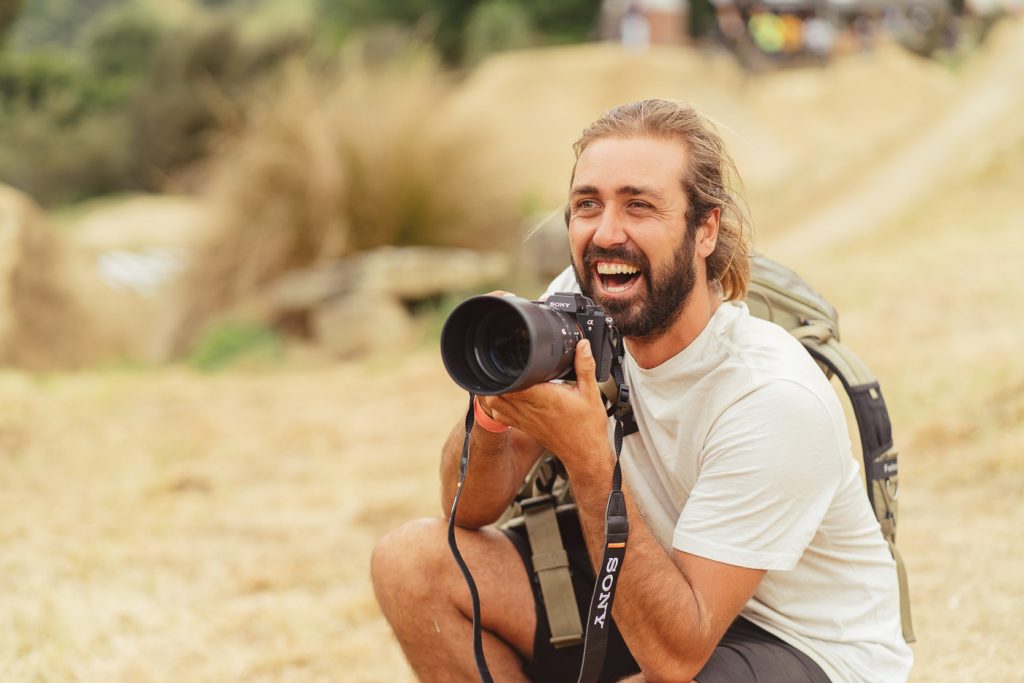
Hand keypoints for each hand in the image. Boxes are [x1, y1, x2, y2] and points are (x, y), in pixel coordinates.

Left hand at [480, 340, 613, 472]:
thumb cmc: (588, 428)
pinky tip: (506, 398)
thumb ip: (584, 366)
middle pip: (500, 392)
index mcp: (545, 398)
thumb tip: (583, 346)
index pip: (514, 383)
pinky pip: (500, 416)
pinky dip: (497, 406)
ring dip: (495, 392)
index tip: (512, 360)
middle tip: (506, 366)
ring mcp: (525, 420)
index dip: (509, 370)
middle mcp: (531, 409)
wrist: (585, 454)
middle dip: (500, 378)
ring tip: (503, 380)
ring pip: (495, 405)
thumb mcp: (591, 393)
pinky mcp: (524, 427)